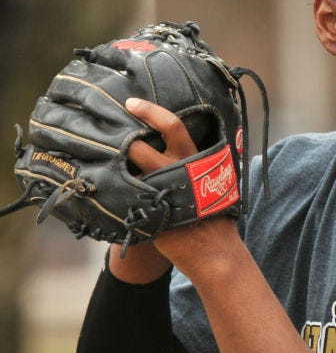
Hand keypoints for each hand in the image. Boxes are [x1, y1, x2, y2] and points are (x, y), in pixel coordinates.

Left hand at [109, 97, 205, 281]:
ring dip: (113, 163)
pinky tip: (105, 184)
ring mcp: (158, 191)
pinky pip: (125, 193)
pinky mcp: (146, 211)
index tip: (131, 103)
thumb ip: (202, 164)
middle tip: (105, 131)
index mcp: (194, 159)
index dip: (150, 111)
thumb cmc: (216, 214)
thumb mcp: (217, 181)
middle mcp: (174, 171)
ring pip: (127, 169)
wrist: (211, 249)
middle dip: (121, 138)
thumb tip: (187, 147)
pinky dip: (115, 188)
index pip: (171, 125)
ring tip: (101, 157)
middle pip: (137, 146)